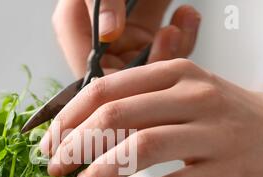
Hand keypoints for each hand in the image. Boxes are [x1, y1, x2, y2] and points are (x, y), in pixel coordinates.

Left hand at [40, 59, 262, 176]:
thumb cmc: (226, 119)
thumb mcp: (184, 96)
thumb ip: (139, 106)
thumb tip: (80, 132)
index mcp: (174, 74)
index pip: (104, 90)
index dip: (68, 119)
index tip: (49, 144)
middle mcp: (193, 96)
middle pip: (115, 116)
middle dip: (74, 145)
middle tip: (55, 169)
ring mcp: (214, 131)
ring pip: (141, 147)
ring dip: (101, 171)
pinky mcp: (230, 169)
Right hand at [52, 0, 200, 76]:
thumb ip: (100, 1)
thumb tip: (109, 32)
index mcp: (75, 27)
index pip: (90, 71)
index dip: (114, 82)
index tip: (138, 76)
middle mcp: (100, 38)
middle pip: (123, 74)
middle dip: (150, 64)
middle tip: (167, 40)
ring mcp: (127, 35)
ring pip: (149, 64)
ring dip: (171, 50)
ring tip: (179, 24)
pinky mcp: (149, 30)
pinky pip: (167, 46)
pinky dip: (183, 36)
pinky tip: (186, 15)